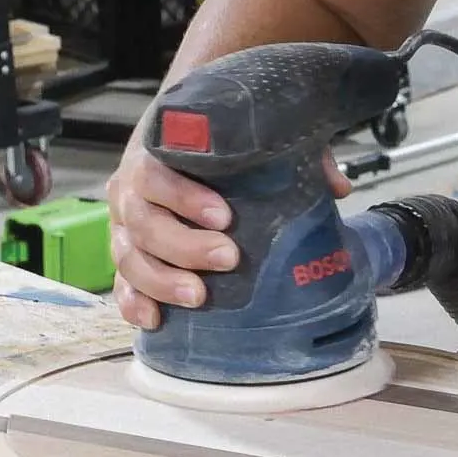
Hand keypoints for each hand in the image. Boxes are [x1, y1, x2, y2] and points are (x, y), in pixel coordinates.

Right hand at [107, 143, 351, 330]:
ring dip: (162, 281)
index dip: (186, 197)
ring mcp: (124, 228)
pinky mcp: (126, 258)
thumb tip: (336, 187)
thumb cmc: (214, 145)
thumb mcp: (253, 136)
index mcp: (154, 155)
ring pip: (129, 258)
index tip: (225, 216)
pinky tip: (154, 320)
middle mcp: (130, 192)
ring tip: (198, 297)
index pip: (158, 173)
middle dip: (185, 245)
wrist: (179, 140)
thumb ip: (293, 150)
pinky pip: (122, 285)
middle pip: (144, 222)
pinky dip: (133, 303)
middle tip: (227, 259)